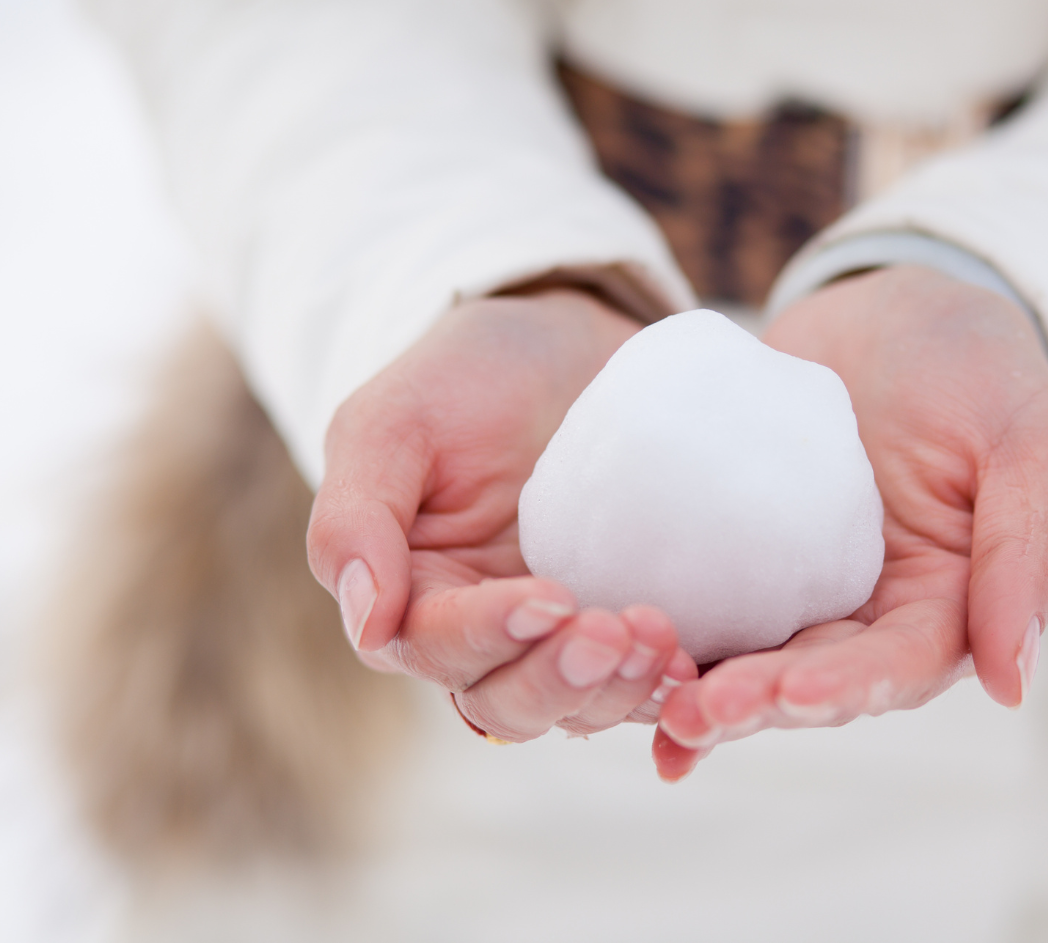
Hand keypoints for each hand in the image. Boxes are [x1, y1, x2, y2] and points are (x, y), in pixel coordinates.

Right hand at [307, 290, 695, 742]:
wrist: (563, 340)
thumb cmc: (464, 374)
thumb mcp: (391, 422)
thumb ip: (356, 519)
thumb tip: (368, 625)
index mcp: (413, 592)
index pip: (436, 647)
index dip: (490, 636)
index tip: (551, 596)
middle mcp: (482, 631)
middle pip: (506, 703)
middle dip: (560, 680)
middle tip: (614, 631)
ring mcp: (558, 634)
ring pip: (574, 708)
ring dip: (617, 690)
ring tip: (661, 639)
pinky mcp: (621, 621)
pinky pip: (638, 683)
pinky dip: (661, 687)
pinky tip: (692, 665)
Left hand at [653, 266, 1047, 778]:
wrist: (894, 307)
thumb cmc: (980, 366)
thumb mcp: (1030, 441)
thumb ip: (1026, 552)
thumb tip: (1013, 683)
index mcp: (943, 605)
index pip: (896, 666)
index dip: (844, 686)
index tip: (787, 692)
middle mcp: (865, 611)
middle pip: (810, 676)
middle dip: (755, 703)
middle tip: (694, 711)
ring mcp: (794, 580)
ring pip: (747, 650)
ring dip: (699, 685)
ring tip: (650, 701)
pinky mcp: (734, 542)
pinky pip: (699, 590)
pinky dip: (661, 628)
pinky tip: (607, 645)